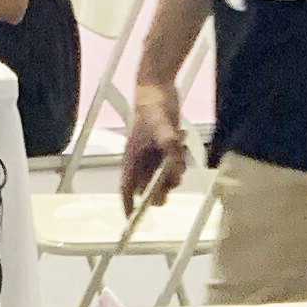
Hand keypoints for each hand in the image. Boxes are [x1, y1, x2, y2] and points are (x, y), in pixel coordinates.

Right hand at [123, 78, 189, 211]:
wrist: (158, 87)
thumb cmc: (152, 107)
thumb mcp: (163, 129)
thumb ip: (170, 150)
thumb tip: (175, 169)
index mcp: (131, 158)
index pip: (125, 188)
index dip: (127, 205)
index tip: (131, 219)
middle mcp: (140, 160)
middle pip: (148, 187)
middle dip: (161, 188)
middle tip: (172, 180)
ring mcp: (152, 154)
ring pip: (163, 177)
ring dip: (173, 172)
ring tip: (178, 153)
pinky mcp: (163, 148)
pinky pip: (172, 163)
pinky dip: (178, 158)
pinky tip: (180, 140)